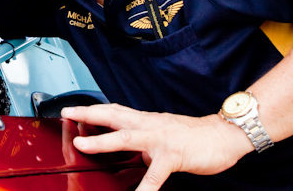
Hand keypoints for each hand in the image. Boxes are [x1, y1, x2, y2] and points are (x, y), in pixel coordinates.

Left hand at [61, 104, 251, 190]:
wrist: (225, 135)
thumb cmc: (195, 136)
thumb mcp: (164, 134)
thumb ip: (145, 140)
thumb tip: (132, 149)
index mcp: (146, 121)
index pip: (115, 111)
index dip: (92, 109)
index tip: (70, 108)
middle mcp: (150, 125)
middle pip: (114, 115)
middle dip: (89, 113)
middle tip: (67, 113)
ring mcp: (160, 139)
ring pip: (127, 136)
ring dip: (103, 140)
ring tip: (83, 144)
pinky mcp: (173, 155)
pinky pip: (155, 174)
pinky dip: (145, 187)